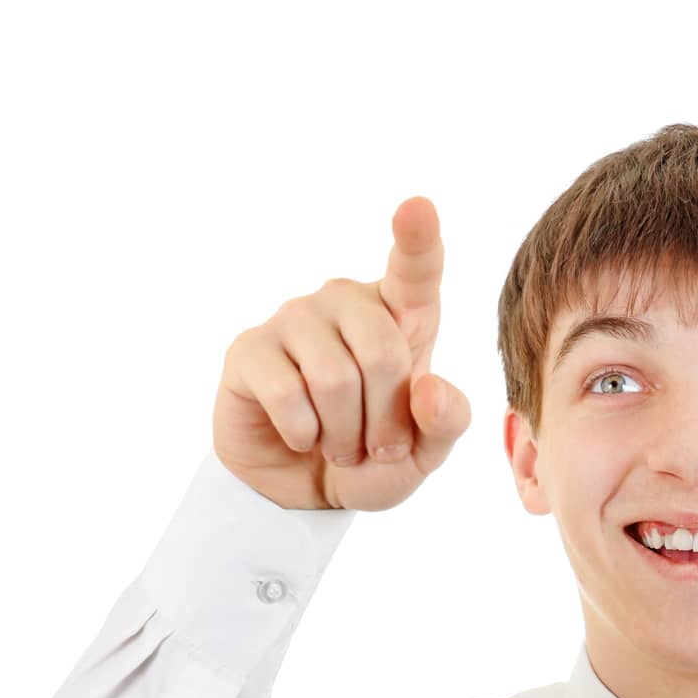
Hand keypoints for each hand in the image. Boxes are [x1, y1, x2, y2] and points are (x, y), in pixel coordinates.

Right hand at [211, 196, 470, 509]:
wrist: (306, 490)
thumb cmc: (372, 457)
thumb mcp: (425, 453)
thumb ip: (447, 423)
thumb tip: (426, 390)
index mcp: (400, 315)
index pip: (415, 269)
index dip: (417, 239)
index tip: (418, 207)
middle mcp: (346, 302)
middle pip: (381, 352)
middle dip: (385, 420)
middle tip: (374, 445)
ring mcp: (295, 318)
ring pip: (333, 378)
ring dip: (344, 434)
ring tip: (338, 443)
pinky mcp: (250, 348)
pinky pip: (288, 395)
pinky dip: (303, 434)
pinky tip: (301, 436)